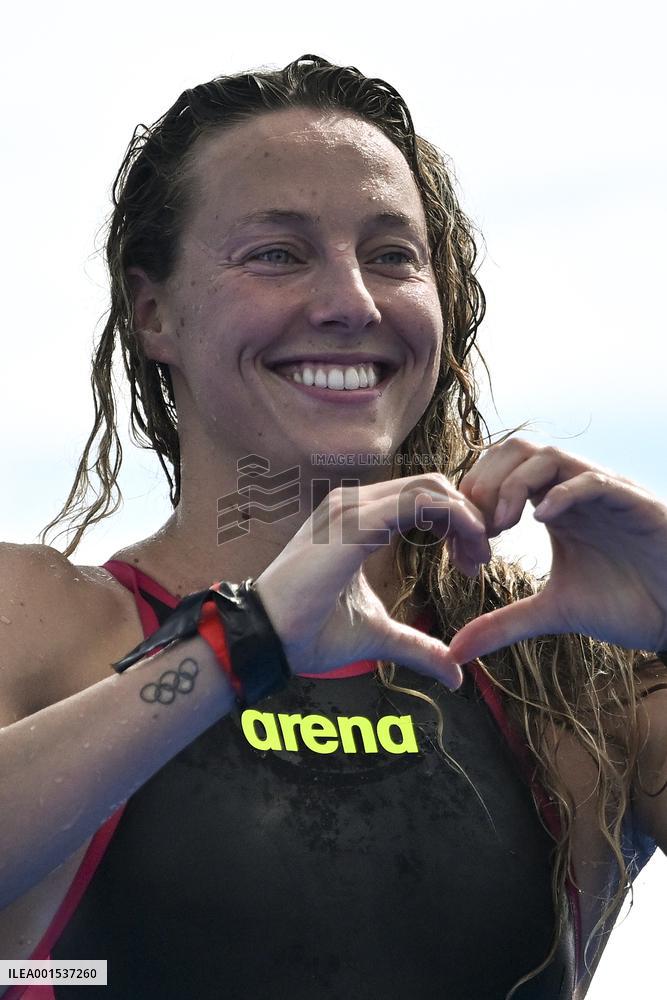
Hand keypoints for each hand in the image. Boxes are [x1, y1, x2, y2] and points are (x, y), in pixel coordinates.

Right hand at [255, 475, 490, 688]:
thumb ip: (417, 645)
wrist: (269, 640)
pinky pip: (420, 503)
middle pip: (432, 486)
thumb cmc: (311, 632)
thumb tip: (456, 674)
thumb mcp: (379, 635)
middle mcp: (354, 505)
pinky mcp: (355, 524)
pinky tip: (466, 552)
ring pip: (430, 488)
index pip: (420, 498)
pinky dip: (454, 519)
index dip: (456, 523)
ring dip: (467, 518)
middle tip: (479, 561)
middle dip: (468, 518)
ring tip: (476, 559)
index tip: (470, 564)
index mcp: (356, 520)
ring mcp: (352, 509)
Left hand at [447, 438, 666, 664]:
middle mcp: (572, 491)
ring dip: (514, 486)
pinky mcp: (631, 503)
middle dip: (485, 484)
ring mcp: (601, 493)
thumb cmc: (625, 602)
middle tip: (477, 531)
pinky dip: (562, 494)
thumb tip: (455, 651)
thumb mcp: (552, 613)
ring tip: (502, 526)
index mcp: (551, 507)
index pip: (498, 474)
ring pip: (547, 456)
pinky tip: (542, 522)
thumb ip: (504, 624)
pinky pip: (592, 480)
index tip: (464, 549)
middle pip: (515, 450)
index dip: (471, 503)